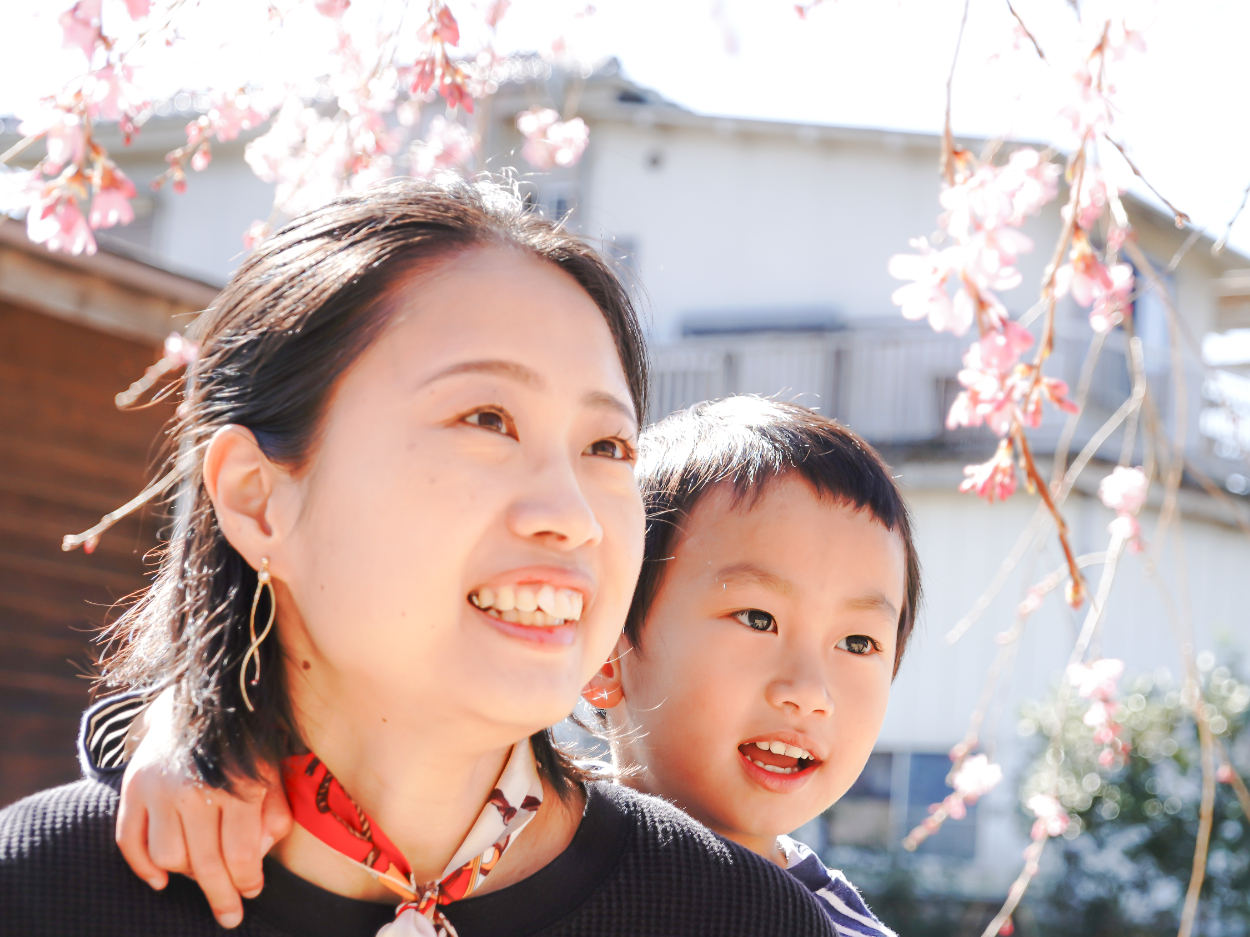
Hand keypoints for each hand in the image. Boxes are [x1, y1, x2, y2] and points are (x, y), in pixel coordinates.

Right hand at [114, 691, 292, 928]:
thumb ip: (273, 815)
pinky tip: (162, 881)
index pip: (239, 855)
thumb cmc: (244, 741)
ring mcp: (160, 789)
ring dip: (187, 875)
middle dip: (221, 897)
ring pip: (168, 858)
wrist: (201, 695)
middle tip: (230, 917)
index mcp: (237, 785)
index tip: (252, 892)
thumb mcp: (271, 771)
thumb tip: (259, 861)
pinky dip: (142, 868)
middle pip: (205, 864)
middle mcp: (195, 789)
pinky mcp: (133, 787)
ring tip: (203, 874)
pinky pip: (129, 842)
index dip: (247, 882)